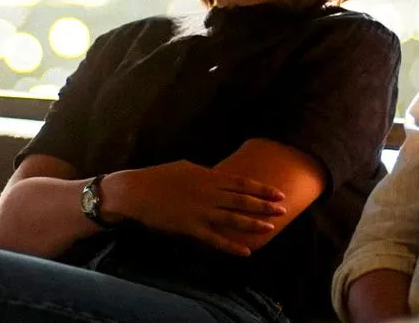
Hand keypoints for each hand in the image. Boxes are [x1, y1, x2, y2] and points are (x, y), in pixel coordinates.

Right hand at [101, 160, 286, 255]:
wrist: (135, 191)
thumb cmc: (158, 177)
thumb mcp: (186, 167)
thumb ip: (205, 173)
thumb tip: (218, 175)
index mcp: (208, 177)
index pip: (242, 183)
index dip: (261, 189)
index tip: (278, 192)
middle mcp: (209, 193)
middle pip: (243, 200)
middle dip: (264, 205)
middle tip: (283, 208)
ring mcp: (200, 211)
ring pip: (233, 218)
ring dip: (253, 223)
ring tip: (270, 228)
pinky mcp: (190, 227)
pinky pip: (215, 239)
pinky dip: (231, 246)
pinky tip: (245, 252)